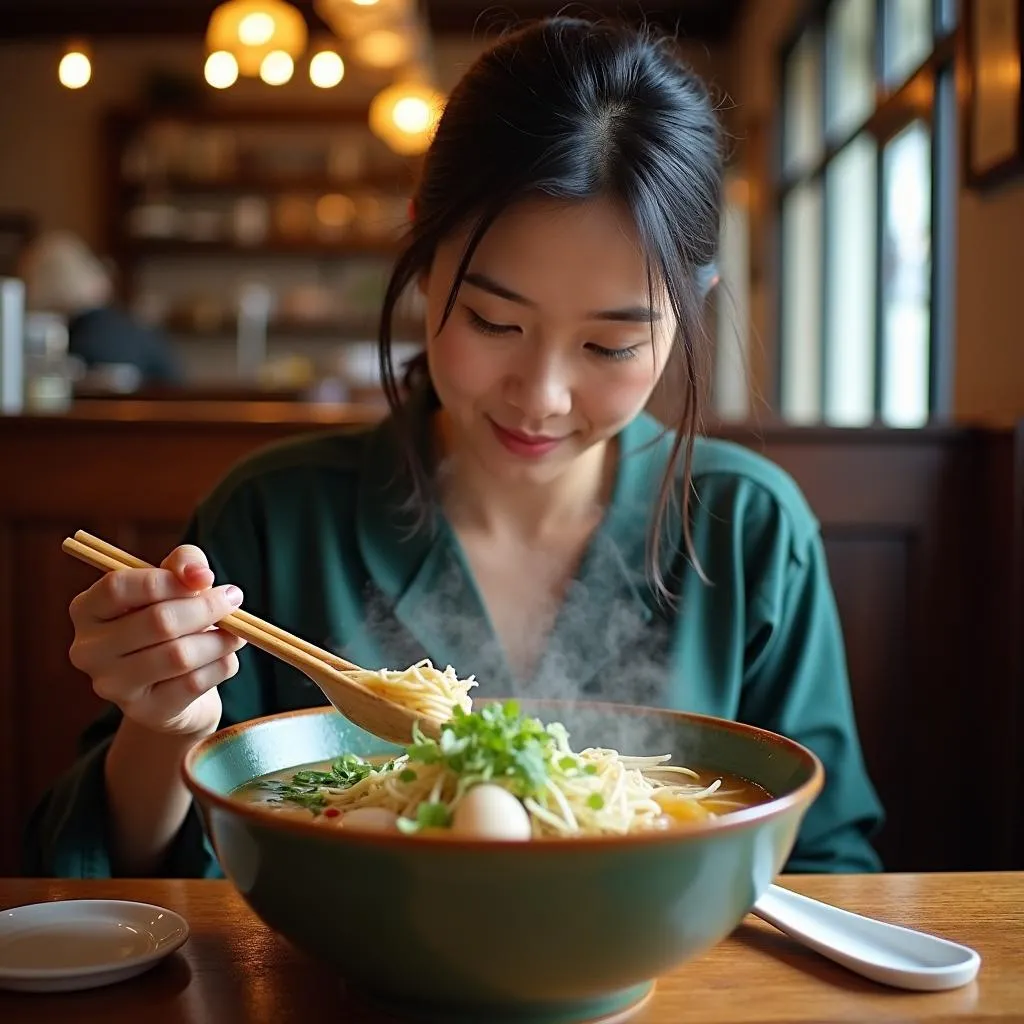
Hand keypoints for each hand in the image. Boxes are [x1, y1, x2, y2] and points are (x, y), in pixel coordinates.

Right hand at [69, 544, 245, 736]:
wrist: (174, 685)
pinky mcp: (144, 711)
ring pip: (180, 655)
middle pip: (157, 622)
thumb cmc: (171, 622)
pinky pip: (195, 683)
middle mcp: (89, 650)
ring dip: (220, 639)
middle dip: (206, 607)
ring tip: (236, 632)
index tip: (205, 579)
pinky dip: (221, 664)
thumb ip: (184, 563)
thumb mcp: (174, 583)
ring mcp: (112, 686)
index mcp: (87, 610)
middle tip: (233, 599)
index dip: (167, 580)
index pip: (118, 587)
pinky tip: (225, 656)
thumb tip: (200, 575)